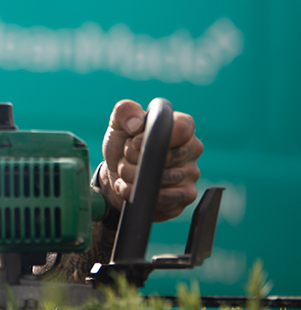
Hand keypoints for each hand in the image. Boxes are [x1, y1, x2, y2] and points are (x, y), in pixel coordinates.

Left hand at [98, 100, 202, 221]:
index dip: (153, 136)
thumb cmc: (123, 145)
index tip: (134, 142)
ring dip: (134, 176)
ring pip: (163, 178)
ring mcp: (192, 173)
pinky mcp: (186, 195)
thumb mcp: (118, 123)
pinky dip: (139, 193)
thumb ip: (125, 111)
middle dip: (136, 159)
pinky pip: (165, 198)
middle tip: (126, 157)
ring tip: (125, 171)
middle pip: (167, 156)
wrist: (116, 174)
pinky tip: (127, 187)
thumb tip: (137, 124)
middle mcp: (192, 149)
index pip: (182, 128)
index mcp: (181, 126)